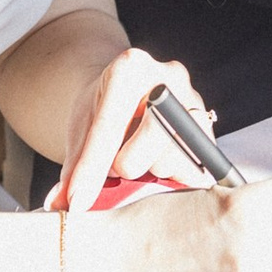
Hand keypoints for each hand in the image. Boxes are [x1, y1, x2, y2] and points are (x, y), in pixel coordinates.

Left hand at [47, 48, 216, 212]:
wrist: (128, 90)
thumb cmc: (101, 110)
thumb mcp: (80, 129)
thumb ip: (73, 166)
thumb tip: (59, 205)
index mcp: (130, 66)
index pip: (111, 124)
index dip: (92, 168)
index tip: (77, 202)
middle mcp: (170, 77)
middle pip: (152, 136)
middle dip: (128, 164)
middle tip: (117, 165)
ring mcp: (195, 102)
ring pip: (176, 154)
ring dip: (152, 171)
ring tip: (141, 161)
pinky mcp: (211, 130)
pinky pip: (198, 169)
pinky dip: (175, 178)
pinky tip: (161, 171)